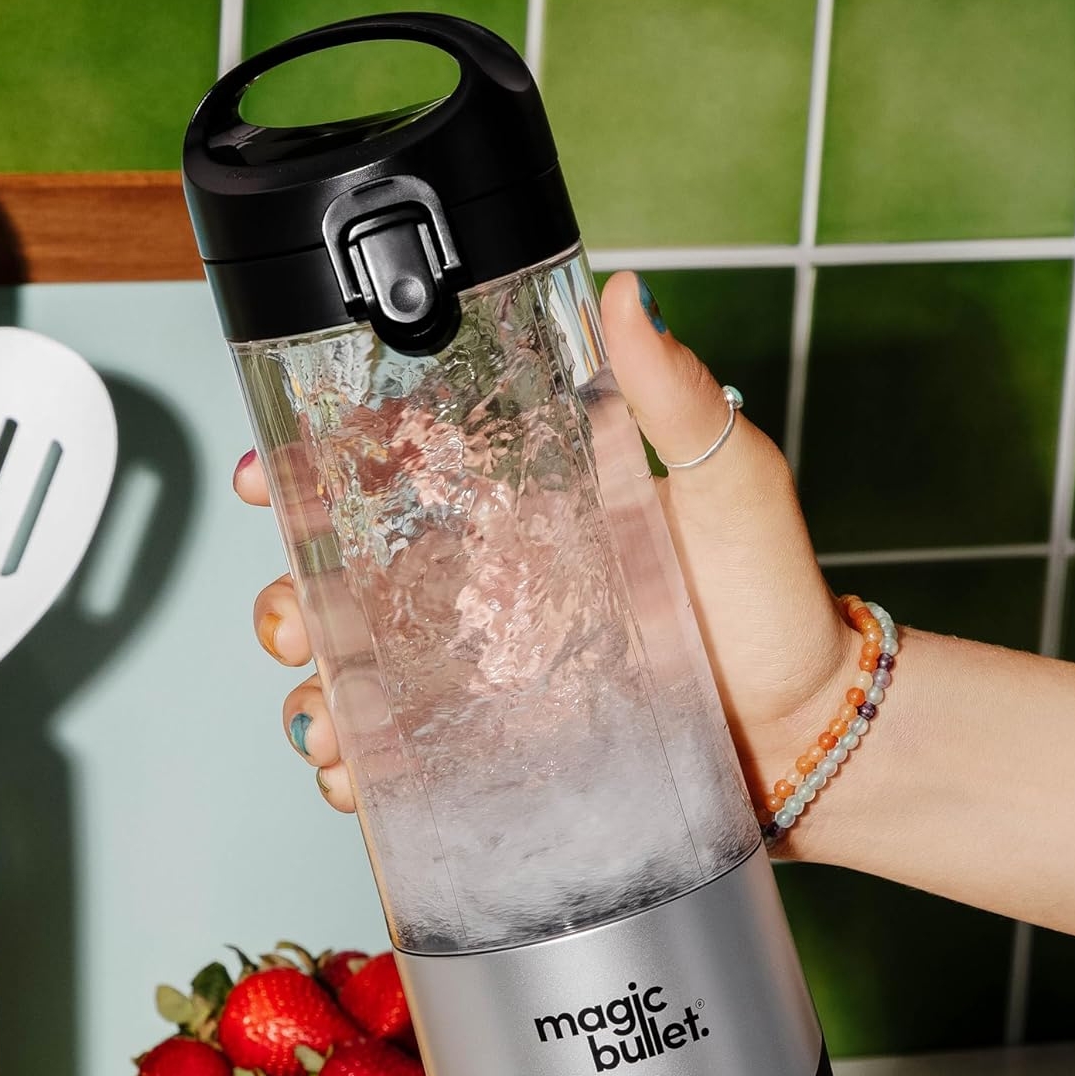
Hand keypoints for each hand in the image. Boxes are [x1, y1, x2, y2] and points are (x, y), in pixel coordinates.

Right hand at [234, 270, 851, 821]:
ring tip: (326, 719)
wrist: (806, 734)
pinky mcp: (494, 755)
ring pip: (357, 681)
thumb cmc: (771, 604)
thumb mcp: (728, 485)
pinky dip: (359, 775)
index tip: (268, 480)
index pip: (392, 482)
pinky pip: (403, 765)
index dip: (312, 476)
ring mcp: (483, 681)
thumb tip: (630, 296)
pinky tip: (358, 779)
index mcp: (517, 518)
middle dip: (289, 602)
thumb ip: (674, 397)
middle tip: (294, 621)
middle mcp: (485, 596)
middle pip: (344, 589)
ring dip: (313, 697)